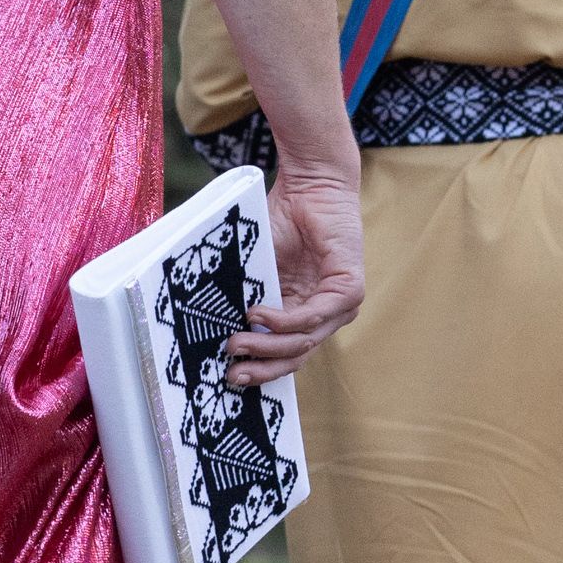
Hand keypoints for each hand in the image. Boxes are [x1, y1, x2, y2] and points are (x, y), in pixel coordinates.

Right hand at [227, 164, 364, 385]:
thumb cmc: (280, 220)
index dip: (258, 370)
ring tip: (237, 341)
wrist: (310, 184)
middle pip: (295, 358)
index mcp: (299, 313)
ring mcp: (340, 306)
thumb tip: (212, 334)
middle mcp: (322, 315)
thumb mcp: (254, 269)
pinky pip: (314, 317)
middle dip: (261, 368)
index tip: (227, 378)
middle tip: (230, 373)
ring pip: (304, 343)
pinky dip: (285, 321)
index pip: (284, 356)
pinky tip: (259, 314)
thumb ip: (244, 298)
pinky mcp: (350, 290)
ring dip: (267, 346)